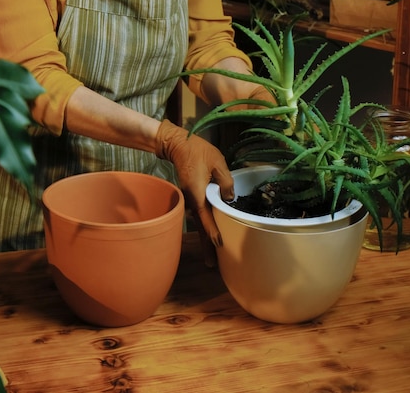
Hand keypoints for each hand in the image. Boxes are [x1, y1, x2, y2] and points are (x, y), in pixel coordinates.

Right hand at [155, 119, 233, 265]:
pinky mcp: (191, 197)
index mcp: (198, 194)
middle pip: (200, 226)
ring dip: (204, 237)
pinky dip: (204, 226)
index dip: (212, 231)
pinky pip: (198, 215)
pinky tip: (209, 233)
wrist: (178, 144)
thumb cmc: (198, 151)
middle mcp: (192, 201)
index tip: (219, 245)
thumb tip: (230, 199)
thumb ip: (226, 181)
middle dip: (206, 245)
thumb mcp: (218, 162)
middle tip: (211, 265)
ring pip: (198, 223)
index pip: (206, 217)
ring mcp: (190, 200)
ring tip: (211, 256)